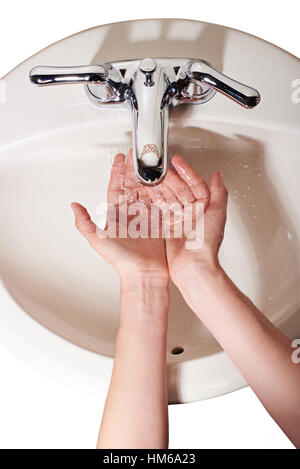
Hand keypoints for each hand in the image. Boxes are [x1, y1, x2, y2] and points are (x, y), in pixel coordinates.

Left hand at [71, 150, 168, 281]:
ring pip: (147, 190)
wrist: (143, 273)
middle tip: (137, 155)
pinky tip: (163, 179)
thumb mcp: (97, 239)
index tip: (120, 159)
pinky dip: (162, 188)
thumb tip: (74, 207)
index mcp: (116, 215)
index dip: (117, 172)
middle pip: (133, 185)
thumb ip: (84, 222)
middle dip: (134, 169)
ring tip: (150, 163)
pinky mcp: (160, 220)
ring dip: (148, 176)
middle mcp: (131, 213)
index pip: (116, 187)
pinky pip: (161, 200)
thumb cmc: (121, 260)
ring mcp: (146, 216)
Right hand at [146, 154, 227, 282]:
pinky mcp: (167, 227)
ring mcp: (179, 219)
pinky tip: (148, 189)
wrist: (193, 266)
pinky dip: (154, 198)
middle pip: (179, 188)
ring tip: (151, 174)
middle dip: (168, 176)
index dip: (185, 171)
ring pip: (168, 196)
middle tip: (158, 166)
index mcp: (204, 206)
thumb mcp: (217, 214)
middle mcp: (192, 212)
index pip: (194, 183)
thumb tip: (219, 175)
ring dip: (160, 185)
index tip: (176, 160)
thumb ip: (219, 193)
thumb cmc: (206, 244)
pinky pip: (160, 208)